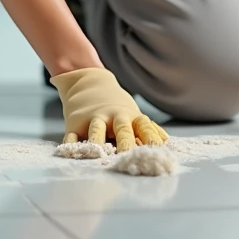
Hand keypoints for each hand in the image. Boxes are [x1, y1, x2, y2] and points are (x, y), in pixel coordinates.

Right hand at [50, 66, 168, 152]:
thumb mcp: (132, 113)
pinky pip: (72, 135)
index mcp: (130, 116)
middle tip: (128, 157)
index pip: (144, 126)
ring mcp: (93, 118)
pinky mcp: (75, 123)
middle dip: (126, 143)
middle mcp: (113, 117)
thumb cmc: (115, 105)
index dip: (152, 138)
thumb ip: (147, 129)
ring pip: (96, 130)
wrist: (88, 81)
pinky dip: (71, 144)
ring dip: (98, 141)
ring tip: (99, 153)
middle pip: (122, 129)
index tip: (159, 151)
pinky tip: (71, 152)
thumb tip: (167, 143)